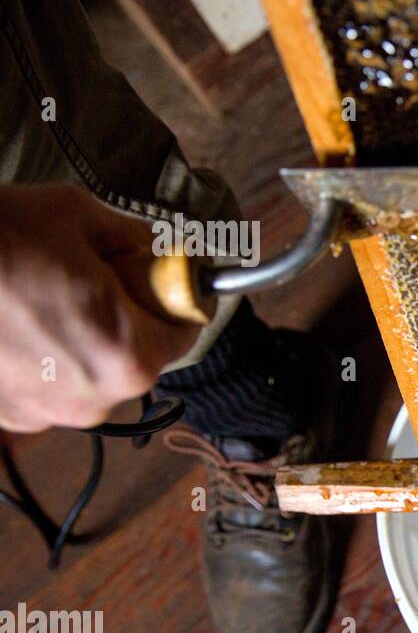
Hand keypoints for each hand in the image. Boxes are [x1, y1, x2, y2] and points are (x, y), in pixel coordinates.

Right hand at [0, 184, 197, 432]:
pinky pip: (45, 384)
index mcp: (129, 358)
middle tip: (84, 271)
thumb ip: (137, 242)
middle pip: (136, 354)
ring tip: (37, 292)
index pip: (185, 330)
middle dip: (123, 314)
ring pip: (88, 371)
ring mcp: (43, 415)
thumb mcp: (79, 217)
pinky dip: (40, 355)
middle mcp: (92, 402)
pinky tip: (11, 319)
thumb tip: (162, 253)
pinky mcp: (4, 415)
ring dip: (78, 336)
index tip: (151, 271)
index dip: (171, 295)